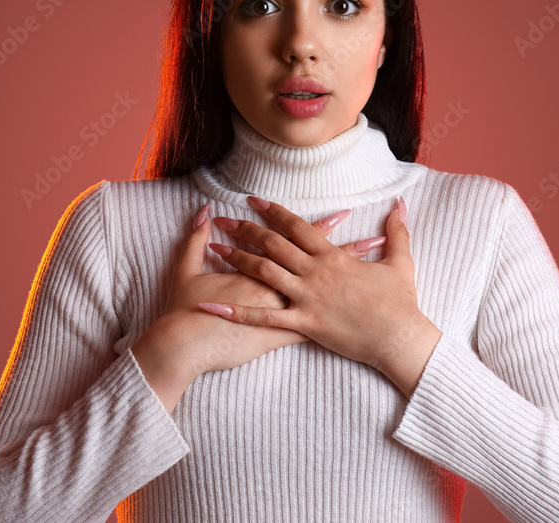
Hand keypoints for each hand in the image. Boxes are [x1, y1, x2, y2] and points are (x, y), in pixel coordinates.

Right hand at [132, 203, 386, 411]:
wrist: (186, 346)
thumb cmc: (185, 309)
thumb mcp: (186, 269)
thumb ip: (194, 240)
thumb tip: (202, 213)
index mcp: (262, 268)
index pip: (297, 243)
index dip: (320, 228)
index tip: (343, 216)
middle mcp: (279, 287)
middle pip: (319, 265)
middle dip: (346, 250)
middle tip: (372, 239)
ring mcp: (285, 312)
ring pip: (325, 294)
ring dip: (346, 283)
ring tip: (371, 278)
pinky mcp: (282, 336)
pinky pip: (316, 325)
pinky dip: (338, 317)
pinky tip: (357, 316)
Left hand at [198, 195, 441, 396]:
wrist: (400, 338)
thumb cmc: (401, 303)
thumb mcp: (401, 262)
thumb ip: (397, 232)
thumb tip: (402, 205)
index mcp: (334, 256)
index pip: (297, 226)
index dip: (273, 211)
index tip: (253, 200)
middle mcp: (316, 272)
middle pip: (274, 244)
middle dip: (245, 229)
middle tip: (223, 220)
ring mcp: (308, 297)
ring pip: (265, 273)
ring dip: (237, 260)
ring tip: (214, 250)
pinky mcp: (305, 323)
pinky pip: (264, 317)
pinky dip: (237, 311)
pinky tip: (214, 306)